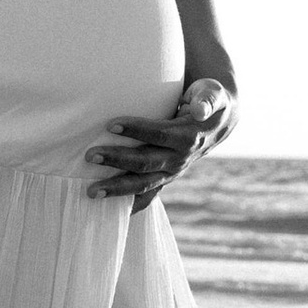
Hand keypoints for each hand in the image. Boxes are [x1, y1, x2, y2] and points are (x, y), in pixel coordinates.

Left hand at [84, 75, 232, 206]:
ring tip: (91, 191)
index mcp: (188, 137)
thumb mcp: (213, 94)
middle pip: (145, 162)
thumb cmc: (208, 101)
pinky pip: (147, 197)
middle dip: (117, 160)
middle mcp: (179, 159)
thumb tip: (200, 111)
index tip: (110, 125)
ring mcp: (171, 173)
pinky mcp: (164, 179)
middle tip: (90, 156)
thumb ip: (208, 100)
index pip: (159, 134)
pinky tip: (110, 213)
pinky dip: (131, 206)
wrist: (216, 124)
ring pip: (143, 184)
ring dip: (117, 188)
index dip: (136, 129)